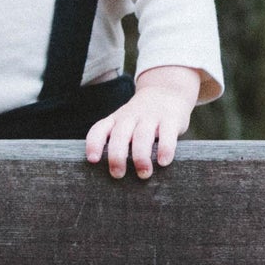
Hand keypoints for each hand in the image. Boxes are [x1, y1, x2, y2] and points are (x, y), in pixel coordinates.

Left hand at [87, 66, 201, 180]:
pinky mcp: (171, 119)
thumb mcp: (125, 122)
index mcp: (116, 120)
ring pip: (142, 135)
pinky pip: (167, 134)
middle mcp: (130, 117)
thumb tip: (114, 173)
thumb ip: (118, 142)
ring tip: (144, 173)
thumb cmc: (141, 117)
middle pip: (120, 135)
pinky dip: (165, 149)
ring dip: (141, 156)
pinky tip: (163, 162)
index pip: (99, 129)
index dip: (94, 144)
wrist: (167, 90)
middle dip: (117, 156)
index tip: (93, 160)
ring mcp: (151, 116)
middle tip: (118, 175)